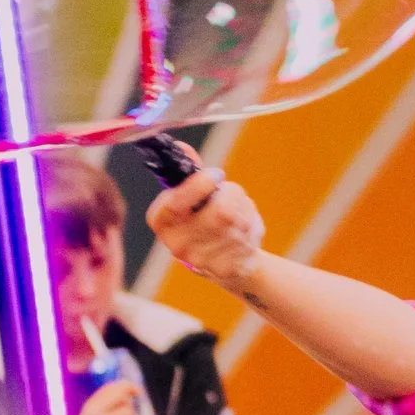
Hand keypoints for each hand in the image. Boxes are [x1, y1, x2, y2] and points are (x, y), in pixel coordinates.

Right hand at [145, 154, 264, 288]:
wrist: (223, 261)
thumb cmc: (204, 220)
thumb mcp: (191, 197)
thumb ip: (188, 173)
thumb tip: (181, 146)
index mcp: (161, 220)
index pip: (176, 202)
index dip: (200, 184)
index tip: (216, 174)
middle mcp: (177, 244)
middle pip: (220, 210)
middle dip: (231, 196)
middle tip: (228, 195)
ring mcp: (201, 259)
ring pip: (238, 220)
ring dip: (244, 209)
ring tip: (236, 215)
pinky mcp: (225, 268)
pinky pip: (249, 234)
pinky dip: (252, 226)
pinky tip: (243, 233)